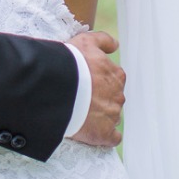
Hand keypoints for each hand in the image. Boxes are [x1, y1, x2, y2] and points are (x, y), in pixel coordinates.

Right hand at [68, 30, 125, 147]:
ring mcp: (112, 115)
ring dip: (101, 116)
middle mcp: (118, 95)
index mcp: (116, 75)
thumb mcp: (86, 41)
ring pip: (111, 116)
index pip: (114, 80)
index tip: (87, 82)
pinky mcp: (104, 134)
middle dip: (101, 99)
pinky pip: (112, 138)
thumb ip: (104, 40)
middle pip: (113, 98)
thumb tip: (116, 44)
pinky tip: (95, 133)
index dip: (100, 81)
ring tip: (82, 114)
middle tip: (82, 98)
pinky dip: (106, 136)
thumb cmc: (72, 63)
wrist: (59, 88)